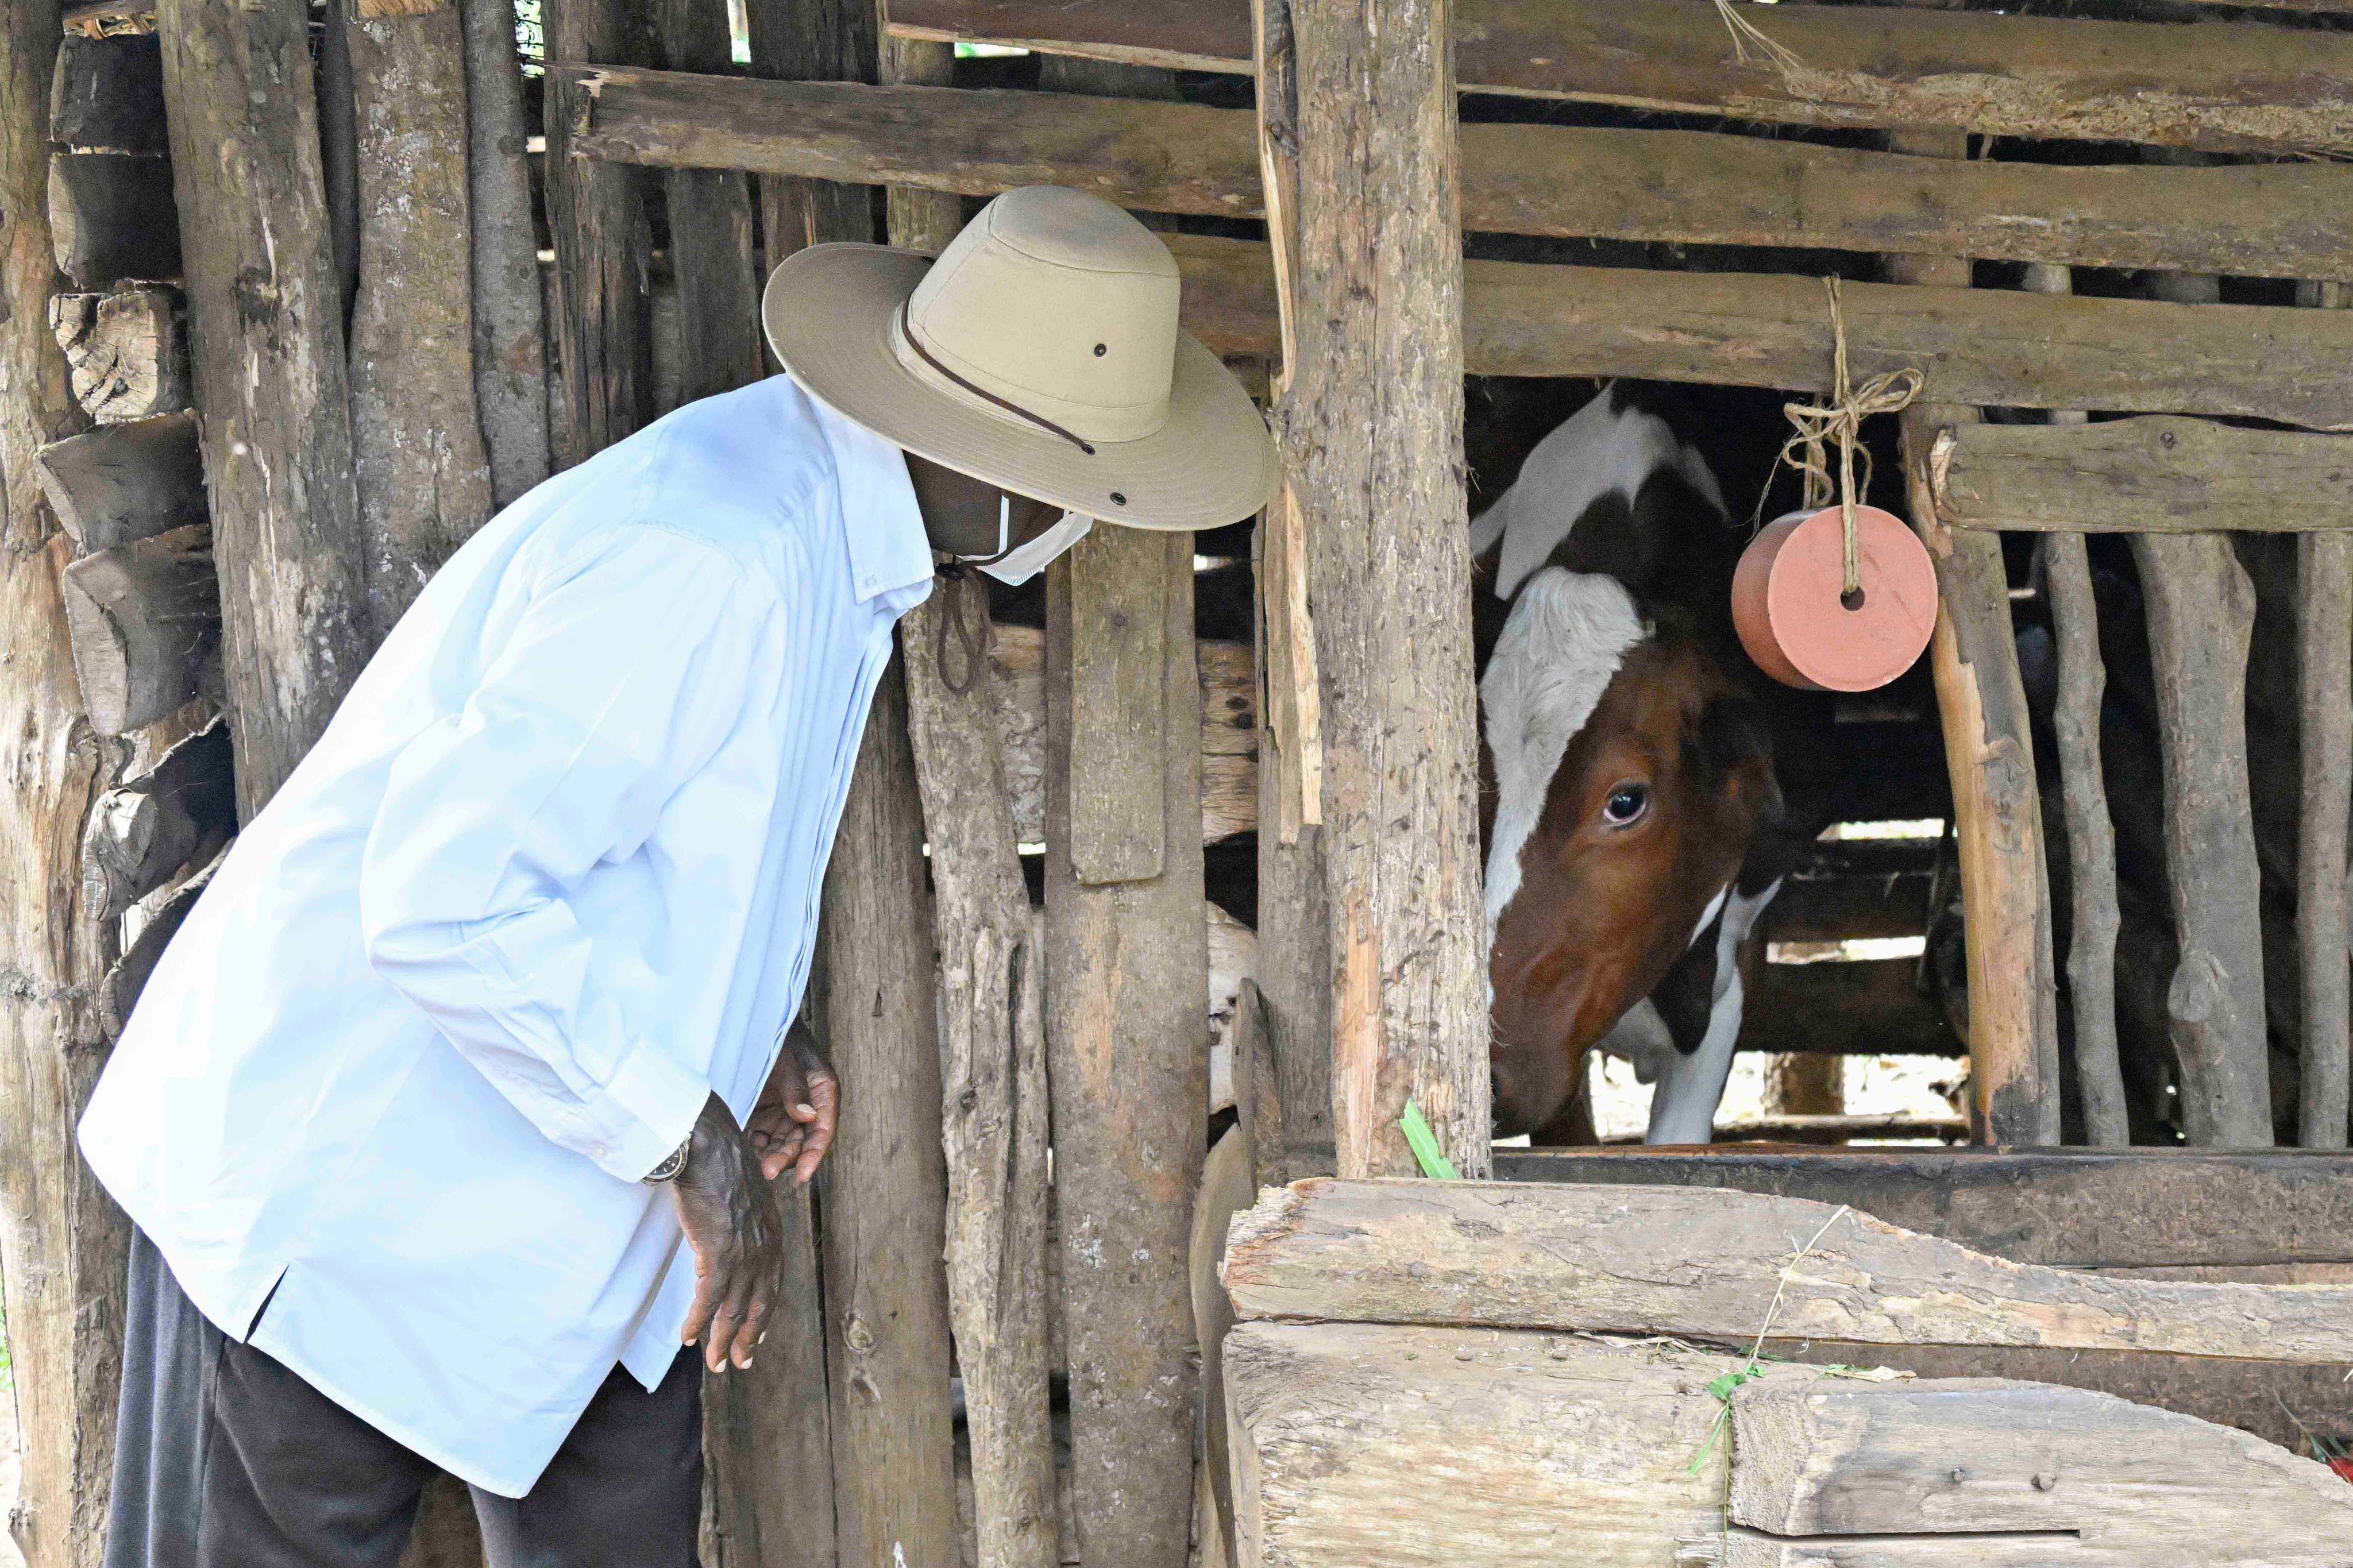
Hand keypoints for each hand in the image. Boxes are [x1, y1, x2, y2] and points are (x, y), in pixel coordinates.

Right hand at [671, 1091, 784, 1372]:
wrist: (707, 1145)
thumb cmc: (719, 1164)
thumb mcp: (741, 1196)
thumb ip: (741, 1219)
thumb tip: (730, 1229)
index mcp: (771, 1234)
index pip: (772, 1284)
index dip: (763, 1314)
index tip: (755, 1337)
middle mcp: (764, 1247)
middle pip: (759, 1304)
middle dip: (747, 1337)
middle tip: (739, 1363)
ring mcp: (743, 1252)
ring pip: (734, 1308)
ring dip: (722, 1339)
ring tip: (714, 1364)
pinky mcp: (719, 1253)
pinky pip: (710, 1299)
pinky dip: (699, 1321)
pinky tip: (690, 1337)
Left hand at [744, 1022, 838, 1185]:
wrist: (757, 1023)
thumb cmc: (781, 1036)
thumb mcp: (790, 1059)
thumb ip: (796, 1088)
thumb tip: (807, 1118)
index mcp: (822, 1093)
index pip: (822, 1130)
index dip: (813, 1154)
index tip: (802, 1175)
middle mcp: (806, 1108)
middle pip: (800, 1142)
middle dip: (785, 1158)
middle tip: (766, 1171)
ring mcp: (784, 1112)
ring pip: (779, 1144)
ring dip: (768, 1157)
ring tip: (752, 1166)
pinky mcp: (764, 1114)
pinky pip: (760, 1137)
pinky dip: (753, 1147)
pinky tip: (741, 1152)